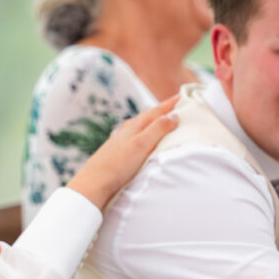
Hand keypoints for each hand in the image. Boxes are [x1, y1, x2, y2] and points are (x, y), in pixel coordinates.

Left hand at [66, 95, 179, 209]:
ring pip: (142, 126)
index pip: (157, 110)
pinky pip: (136, 137)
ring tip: (165, 122)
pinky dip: (146, 135)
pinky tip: (144, 140)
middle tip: (178, 107)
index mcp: (135, 125)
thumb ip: (158, 129)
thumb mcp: (142, 144)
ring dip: (154, 123)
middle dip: (164, 111)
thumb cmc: (118, 164)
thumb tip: (173, 115)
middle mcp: (127, 129)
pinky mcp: (118, 151)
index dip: (170, 103)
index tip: (184, 95)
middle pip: (149, 116)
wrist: (95, 182)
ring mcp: (121, 139)